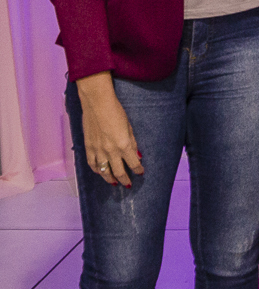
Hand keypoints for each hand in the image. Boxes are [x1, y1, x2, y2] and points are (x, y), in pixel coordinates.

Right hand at [76, 73, 142, 187]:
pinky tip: (100, 172)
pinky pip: (92, 164)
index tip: (141, 172)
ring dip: (109, 179)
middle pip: (118, 172)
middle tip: (128, 184)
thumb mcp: (129, 127)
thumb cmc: (116, 112)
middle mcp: (110, 151)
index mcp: (123, 145)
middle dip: (124, 179)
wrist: (97, 103)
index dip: (138, 170)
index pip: (133, 163)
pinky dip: (97, 170)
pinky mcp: (88, 147)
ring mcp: (97, 150)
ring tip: (114, 182)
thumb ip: (133, 143)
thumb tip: (137, 156)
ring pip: (103, 171)